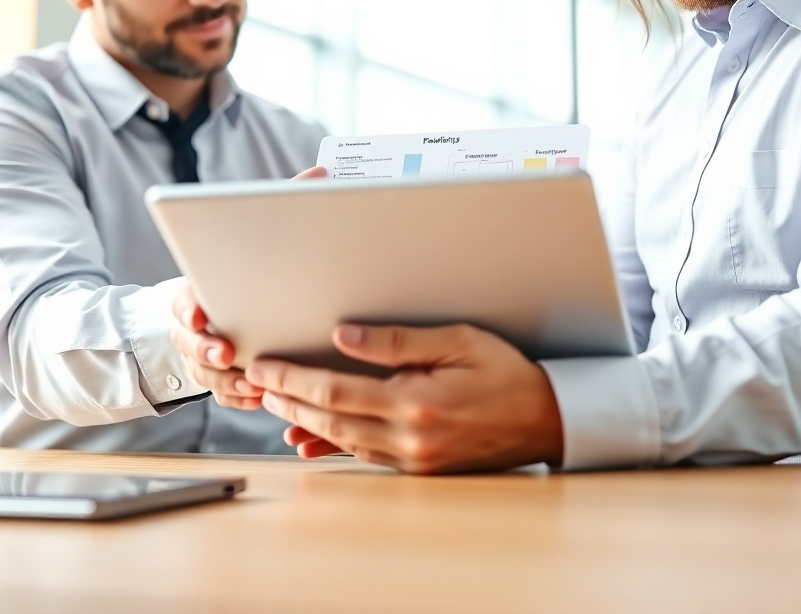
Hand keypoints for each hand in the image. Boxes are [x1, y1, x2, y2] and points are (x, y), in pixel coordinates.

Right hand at [166, 164, 329, 408]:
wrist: (223, 297)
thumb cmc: (245, 259)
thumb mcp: (259, 227)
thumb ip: (282, 201)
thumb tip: (321, 176)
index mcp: (196, 291)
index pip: (181, 301)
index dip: (189, 310)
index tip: (202, 316)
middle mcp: (194, 326)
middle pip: (190, 344)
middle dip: (207, 350)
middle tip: (228, 353)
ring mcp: (205, 355)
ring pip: (208, 375)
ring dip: (229, 380)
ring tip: (253, 383)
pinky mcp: (221, 379)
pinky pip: (226, 395)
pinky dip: (241, 398)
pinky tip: (262, 398)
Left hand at [246, 323, 564, 473]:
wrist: (544, 418)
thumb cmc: (504, 373)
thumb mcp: (456, 341)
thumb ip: (397, 340)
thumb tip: (344, 334)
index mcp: (414, 401)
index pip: (335, 389)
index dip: (293, 378)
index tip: (265, 366)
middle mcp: (408, 436)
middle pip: (329, 418)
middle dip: (288, 399)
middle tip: (256, 383)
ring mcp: (412, 458)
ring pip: (342, 440)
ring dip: (304, 420)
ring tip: (276, 402)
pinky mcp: (418, 467)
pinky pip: (364, 457)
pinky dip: (332, 444)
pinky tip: (312, 435)